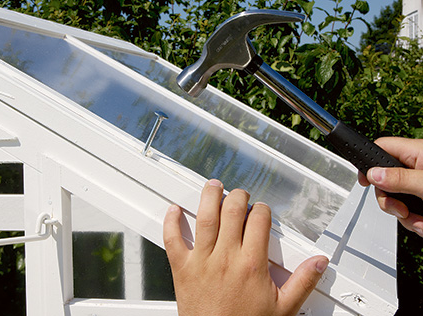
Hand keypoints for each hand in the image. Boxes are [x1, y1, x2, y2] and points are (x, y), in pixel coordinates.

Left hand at [163, 179, 328, 315]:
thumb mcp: (283, 309)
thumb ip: (303, 282)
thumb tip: (318, 263)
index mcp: (251, 264)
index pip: (259, 221)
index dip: (262, 210)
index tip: (261, 211)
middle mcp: (226, 257)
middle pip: (232, 211)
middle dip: (238, 196)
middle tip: (240, 195)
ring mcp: (202, 260)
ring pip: (205, 218)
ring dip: (209, 197)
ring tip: (213, 186)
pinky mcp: (183, 268)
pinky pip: (173, 240)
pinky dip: (171, 223)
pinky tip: (174, 211)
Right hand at [358, 137, 422, 236]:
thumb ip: (399, 178)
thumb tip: (373, 174)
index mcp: (417, 152)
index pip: (382, 147)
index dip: (368, 163)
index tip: (364, 181)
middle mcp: (418, 167)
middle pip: (386, 180)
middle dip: (390, 201)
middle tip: (401, 209)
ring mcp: (421, 185)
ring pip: (399, 200)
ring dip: (406, 217)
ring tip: (421, 221)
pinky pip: (413, 212)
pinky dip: (417, 222)